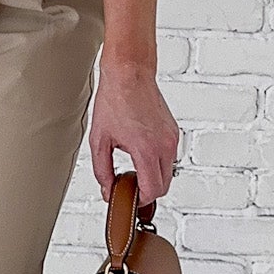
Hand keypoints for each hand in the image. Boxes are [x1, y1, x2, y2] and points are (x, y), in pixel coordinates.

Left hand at [88, 58, 180, 205]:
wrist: (129, 74)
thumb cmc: (115, 101)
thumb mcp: (100, 141)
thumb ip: (103, 171)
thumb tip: (108, 190)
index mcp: (146, 149)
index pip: (153, 190)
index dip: (140, 199)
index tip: (130, 198)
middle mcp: (164, 145)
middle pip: (164, 186)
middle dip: (147, 190)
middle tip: (130, 186)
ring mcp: (172, 138)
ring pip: (169, 172)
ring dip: (153, 175)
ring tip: (133, 167)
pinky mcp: (173, 131)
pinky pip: (169, 156)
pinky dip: (157, 161)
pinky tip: (141, 152)